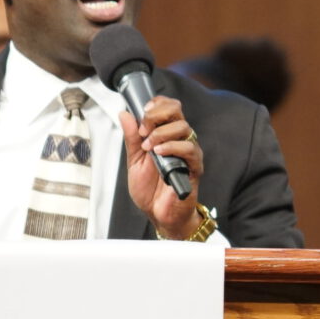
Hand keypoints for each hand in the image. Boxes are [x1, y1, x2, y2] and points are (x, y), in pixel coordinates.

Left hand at [122, 97, 206, 238]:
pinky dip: (173, 147)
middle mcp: (178, 140)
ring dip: (161, 133)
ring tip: (148, 147)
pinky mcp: (194, 166)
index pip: (167, 108)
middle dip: (156, 115)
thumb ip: (131, 138)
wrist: (157, 214)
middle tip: (144, 129)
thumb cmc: (149, 190)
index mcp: (165, 135)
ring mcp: (187, 152)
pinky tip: (160, 153)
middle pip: (176, 111)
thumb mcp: (134, 161)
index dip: (156, 104)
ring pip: (183, 127)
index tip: (143, 111)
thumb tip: (125, 115)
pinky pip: (190, 149)